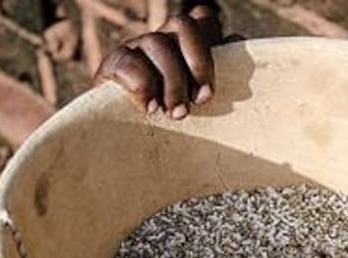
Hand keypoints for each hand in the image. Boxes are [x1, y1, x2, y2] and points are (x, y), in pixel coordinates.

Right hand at [94, 3, 225, 119]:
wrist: (126, 148)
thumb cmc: (172, 128)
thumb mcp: (199, 105)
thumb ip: (217, 76)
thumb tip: (235, 41)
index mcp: (185, 45)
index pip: (204, 20)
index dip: (215, 47)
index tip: (214, 87)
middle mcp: (162, 41)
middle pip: (184, 25)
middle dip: (198, 63)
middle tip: (201, 101)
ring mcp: (136, 49)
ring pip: (158, 43)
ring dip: (173, 82)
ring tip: (176, 115)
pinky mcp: (112, 64)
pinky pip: (129, 61)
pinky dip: (143, 86)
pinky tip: (150, 109)